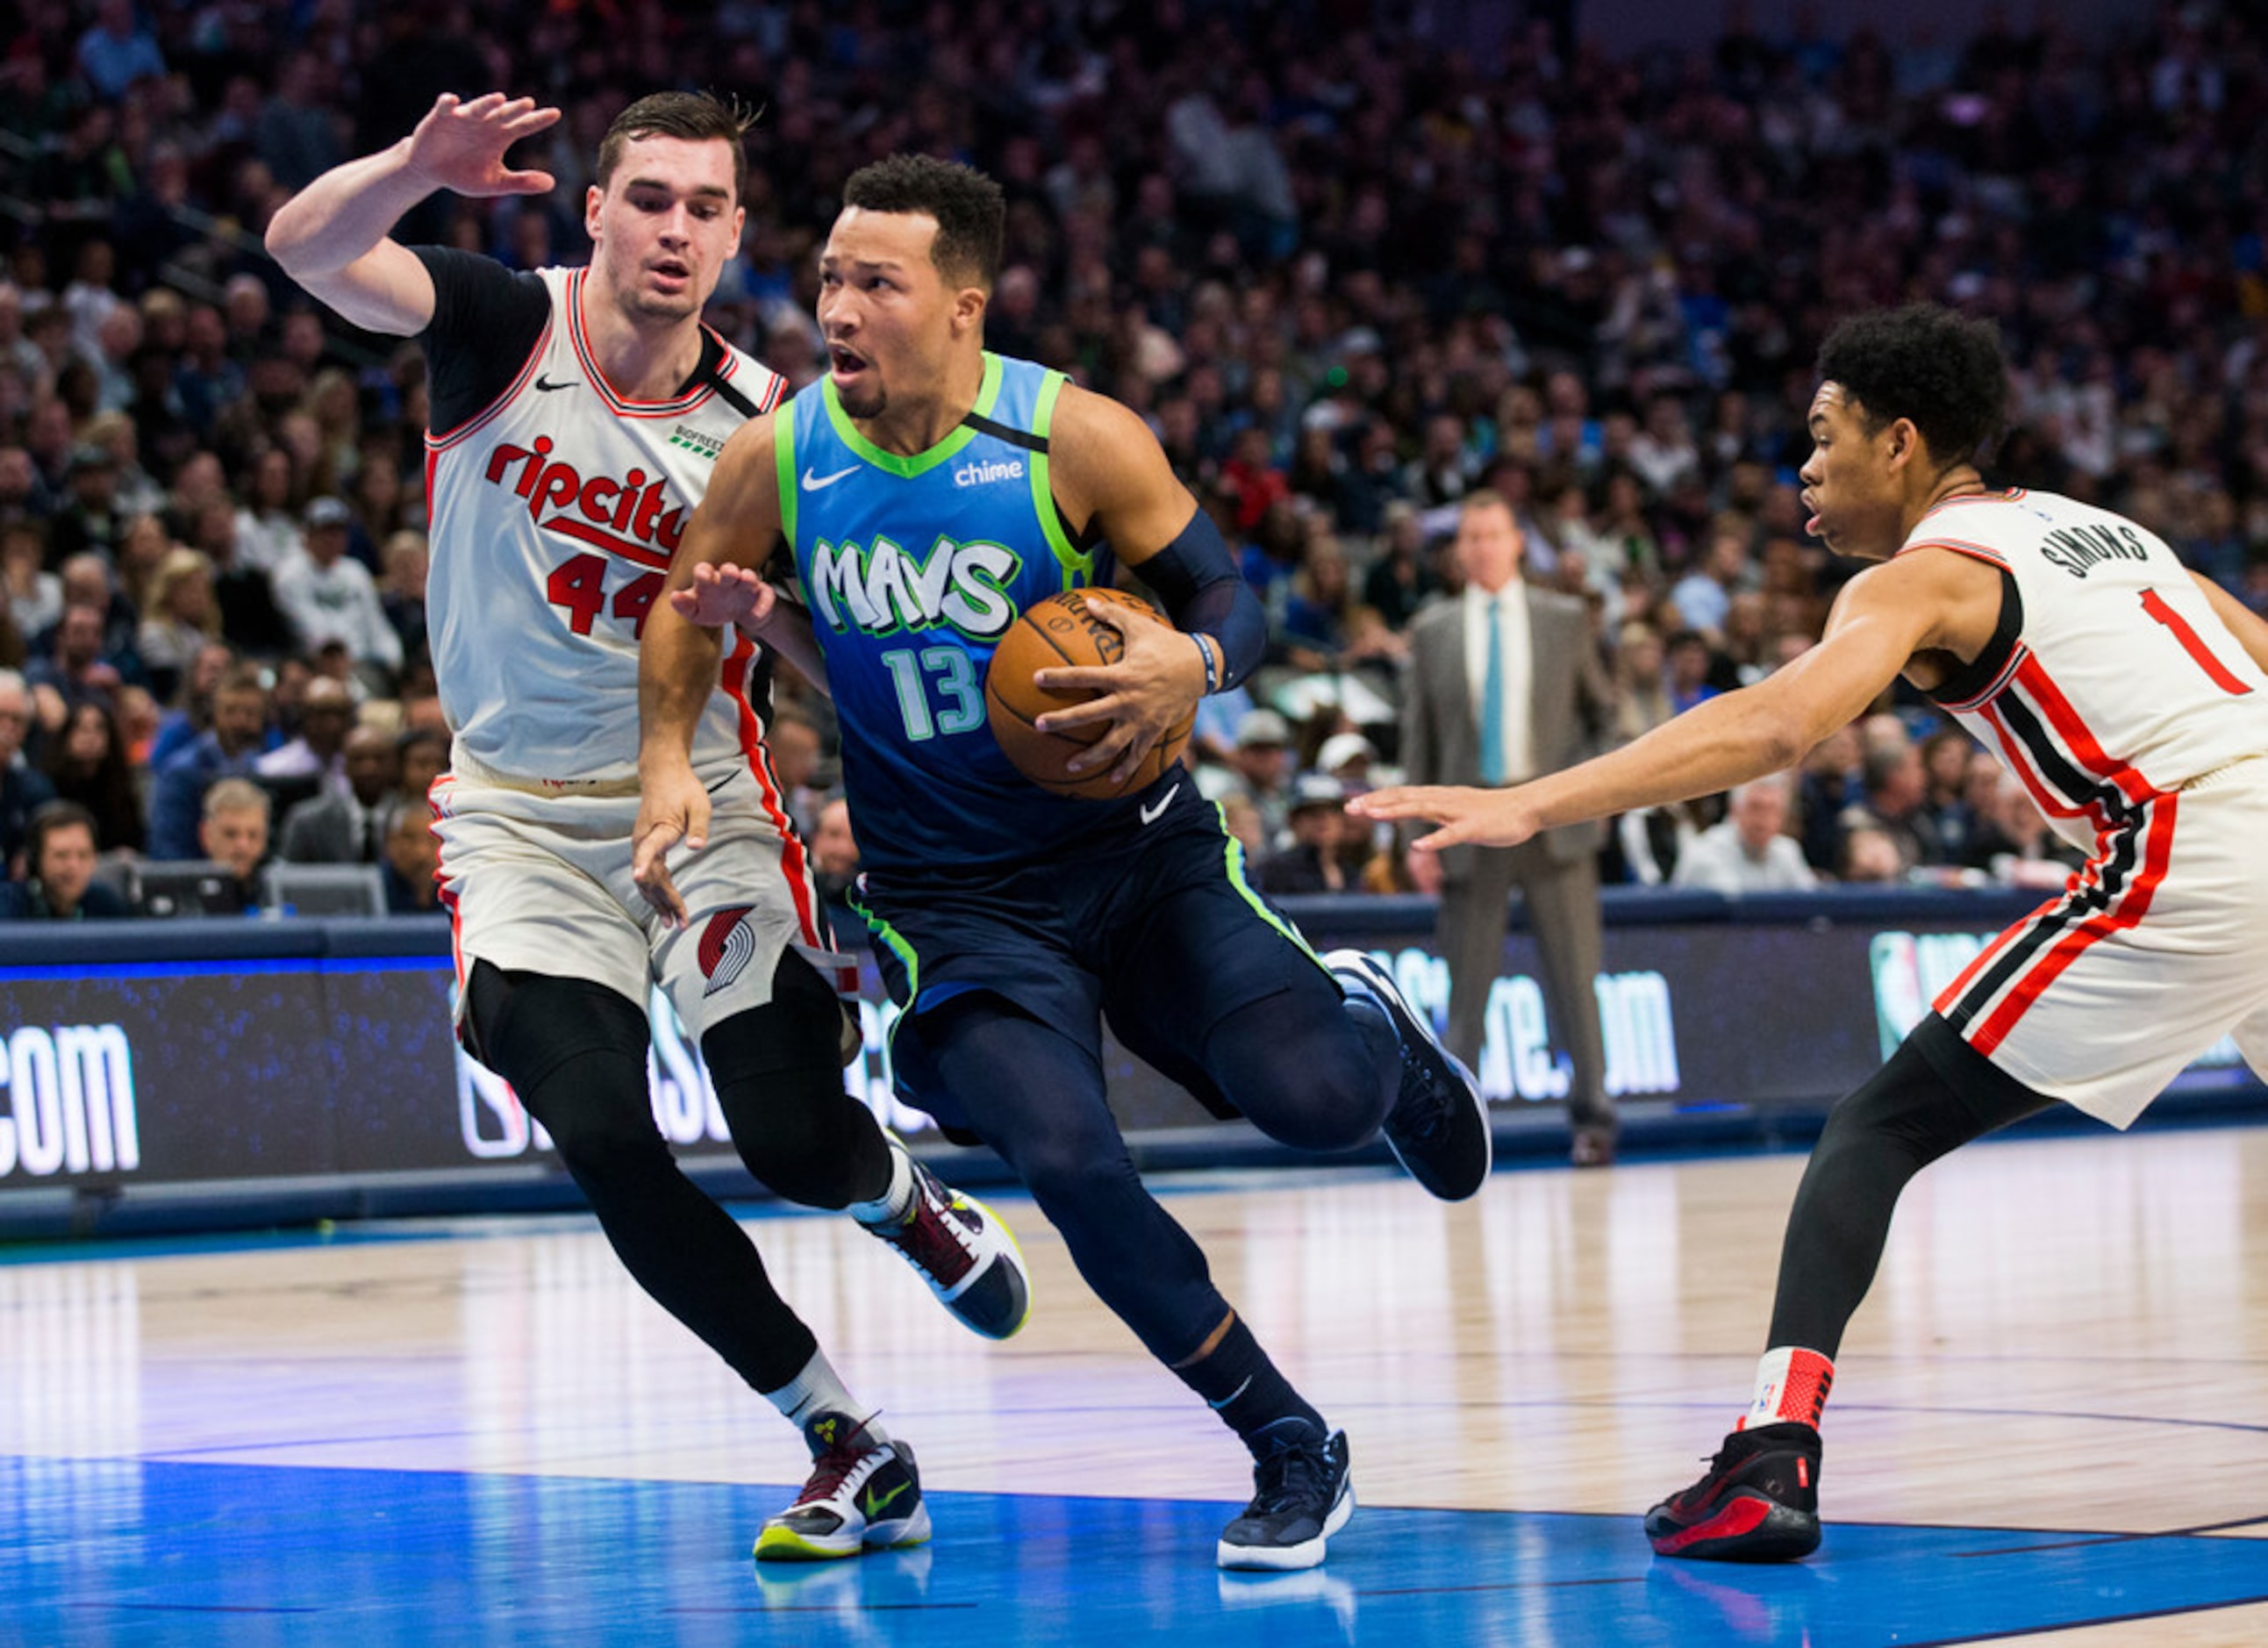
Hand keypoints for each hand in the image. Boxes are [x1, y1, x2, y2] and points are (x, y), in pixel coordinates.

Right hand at [403, 93, 559, 198]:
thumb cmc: (465, 173)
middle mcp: (485, 123)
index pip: (524, 126)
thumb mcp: (495, 182)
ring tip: (500, 99)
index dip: (539, 120)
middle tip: (530, 104)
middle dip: (516, 109)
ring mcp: (464, 118)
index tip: (556, 114)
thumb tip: (552, 184)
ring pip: (478, 107)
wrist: (432, 170)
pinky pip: (445, 107)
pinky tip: (452, 101)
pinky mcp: (441, 117)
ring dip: (487, 103)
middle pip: (504, 114)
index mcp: (501, 135)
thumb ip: (522, 182)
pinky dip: (448, 103)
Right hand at [632, 761, 710, 927]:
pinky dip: (654, 893)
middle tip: (681, 923)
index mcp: (659, 828)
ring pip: (646, 880)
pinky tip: (663, 907)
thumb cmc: (684, 789)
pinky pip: (647, 875)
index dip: (644, 863)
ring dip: (658, 903)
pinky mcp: (643, 847)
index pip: (649, 849)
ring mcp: (641, 845)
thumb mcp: (700, 805)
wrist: (662, 775)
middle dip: (665, 901)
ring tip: (672, 923)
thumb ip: (699, 828)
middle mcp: (643, 840)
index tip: (638, 876)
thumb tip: (697, 848)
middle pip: (651, 876)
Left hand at [668, 562, 778, 631]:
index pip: (704, 571)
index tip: (702, 574)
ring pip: (748, 577)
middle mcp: (728, 580)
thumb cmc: (714, 607)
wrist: (741, 614)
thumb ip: (684, 605)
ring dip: (748, 578)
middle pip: (727, 571)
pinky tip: (755, 616)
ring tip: (747, 580)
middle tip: (729, 572)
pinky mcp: (762, 595)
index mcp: (709, 581)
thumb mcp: (696, 611)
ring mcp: (746, 586)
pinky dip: (762, 606)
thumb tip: (673, 596)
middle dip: (728, 571)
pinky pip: (766, 596)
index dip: (704, 572)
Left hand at [1031, 601, 1203, 788]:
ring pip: (1111, 744)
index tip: (1037, 678)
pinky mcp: (1153, 730)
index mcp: (1121, 674)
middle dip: (1061, 721)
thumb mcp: (1139, 626)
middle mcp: (1128, 700)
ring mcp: (1141, 719)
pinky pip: (1138, 754)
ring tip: (1069, 765)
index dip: (1059, 677)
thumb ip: (1112, 615)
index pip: (1083, 675)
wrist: (1201, 667)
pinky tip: (1111, 780)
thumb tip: (1087, 603)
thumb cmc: (1166, 644)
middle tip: (1038, 725)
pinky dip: (1125, 768)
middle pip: (1088, 714)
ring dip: (1090, 756)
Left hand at [1350, 784, 1544, 851]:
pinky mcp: (1474, 828)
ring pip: (1423, 809)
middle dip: (1377, 802)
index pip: (1401, 795)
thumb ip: (1432, 810)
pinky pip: (1452, 834)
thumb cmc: (1489, 812)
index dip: (1377, 798)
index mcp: (1438, 797)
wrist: (1525, 808)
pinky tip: (1418, 846)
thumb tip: (1410, 810)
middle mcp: (1444, 800)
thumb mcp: (1454, 808)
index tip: (1352, 804)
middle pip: (1405, 798)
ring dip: (1397, 812)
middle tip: (1350, 808)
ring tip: (1373, 814)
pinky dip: (1435, 840)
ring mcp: (1459, 813)